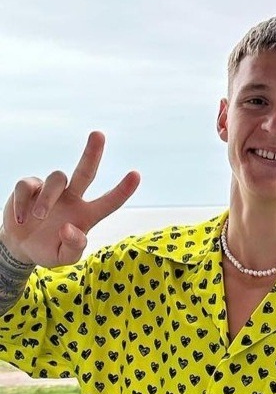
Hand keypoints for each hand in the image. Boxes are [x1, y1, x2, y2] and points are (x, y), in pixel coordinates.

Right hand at [1, 131, 140, 266]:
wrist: (20, 247)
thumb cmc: (49, 250)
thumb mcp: (63, 259)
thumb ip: (73, 248)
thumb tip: (70, 228)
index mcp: (86, 215)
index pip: (109, 201)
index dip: (123, 189)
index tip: (136, 174)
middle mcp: (73, 198)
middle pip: (86, 171)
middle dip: (92, 153)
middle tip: (99, 134)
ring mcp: (52, 190)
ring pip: (56, 179)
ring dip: (47, 199)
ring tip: (37, 218)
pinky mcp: (31, 187)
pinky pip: (29, 186)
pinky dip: (24, 203)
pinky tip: (21, 219)